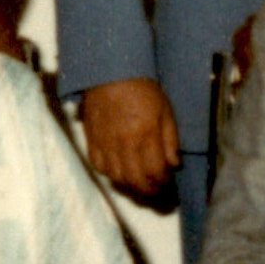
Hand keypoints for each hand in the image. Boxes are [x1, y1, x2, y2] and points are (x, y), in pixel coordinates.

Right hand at [80, 78, 181, 196]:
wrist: (111, 73)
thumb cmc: (143, 90)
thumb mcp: (166, 111)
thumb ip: (170, 140)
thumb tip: (173, 165)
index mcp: (145, 135)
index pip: (155, 172)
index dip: (163, 183)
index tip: (168, 183)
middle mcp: (124, 143)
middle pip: (135, 180)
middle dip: (149, 190)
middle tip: (156, 190)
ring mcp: (105, 143)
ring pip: (116, 178)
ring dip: (130, 185)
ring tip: (140, 183)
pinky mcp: (91, 140)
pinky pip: (99, 166)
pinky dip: (110, 174)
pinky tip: (119, 172)